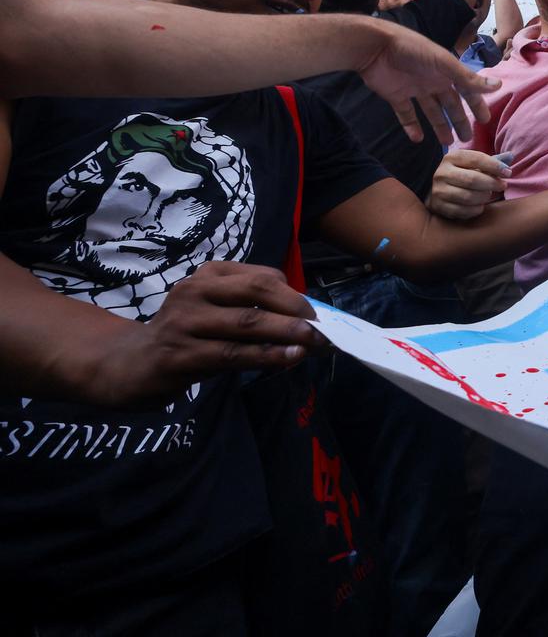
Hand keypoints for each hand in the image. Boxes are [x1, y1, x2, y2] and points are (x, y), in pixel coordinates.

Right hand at [96, 262, 325, 404]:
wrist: (132, 364)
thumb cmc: (189, 335)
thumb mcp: (218, 311)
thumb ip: (255, 309)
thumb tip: (310, 319)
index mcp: (209, 275)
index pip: (264, 276)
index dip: (296, 295)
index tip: (320, 315)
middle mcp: (195, 291)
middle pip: (258, 291)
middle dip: (296, 308)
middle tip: (324, 328)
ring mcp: (185, 322)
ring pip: (248, 323)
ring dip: (287, 333)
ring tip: (315, 343)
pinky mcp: (180, 355)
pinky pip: (233, 354)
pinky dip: (267, 355)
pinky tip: (290, 358)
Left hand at [354, 20, 497, 143]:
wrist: (375, 47)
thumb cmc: (412, 50)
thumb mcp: (443, 63)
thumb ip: (468, 78)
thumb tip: (498, 86)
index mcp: (445, 71)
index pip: (466, 90)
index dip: (476, 104)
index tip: (485, 120)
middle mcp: (432, 81)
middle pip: (449, 104)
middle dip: (459, 120)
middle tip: (467, 139)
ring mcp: (414, 89)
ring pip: (430, 111)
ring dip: (439, 126)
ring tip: (446, 143)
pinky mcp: (395, 96)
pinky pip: (406, 114)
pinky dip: (411, 126)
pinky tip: (418, 139)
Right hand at [428, 149, 510, 220]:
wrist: (440, 191)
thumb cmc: (463, 174)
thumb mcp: (473, 164)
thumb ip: (491, 161)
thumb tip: (510, 157)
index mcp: (451, 157)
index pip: (476, 159)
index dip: (495, 166)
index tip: (508, 173)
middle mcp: (442, 173)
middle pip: (473, 179)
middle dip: (492, 183)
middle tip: (502, 186)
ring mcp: (439, 191)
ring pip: (469, 197)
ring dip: (484, 197)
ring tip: (488, 195)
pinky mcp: (439, 207)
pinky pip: (464, 211)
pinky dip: (476, 209)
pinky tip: (480, 205)